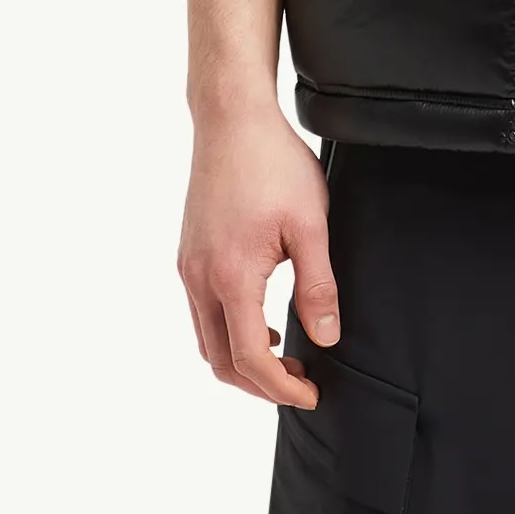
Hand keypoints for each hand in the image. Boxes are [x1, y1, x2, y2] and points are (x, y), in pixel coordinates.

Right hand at [177, 105, 339, 407]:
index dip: (280, 388)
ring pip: (206, 339)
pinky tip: (262, 318)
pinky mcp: (188, 253)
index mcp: (231, 277)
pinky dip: (228, 332)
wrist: (232, 118)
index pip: (250, 358)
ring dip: (241, 360)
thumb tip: (325, 338)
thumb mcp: (310, 224)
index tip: (311, 395)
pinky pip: (202, 312)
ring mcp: (188, 267)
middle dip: (259, 384)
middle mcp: (200, 279)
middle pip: (220, 360)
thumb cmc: (274, 163)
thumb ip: (318, 285)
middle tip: (301, 382)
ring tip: (285, 356)